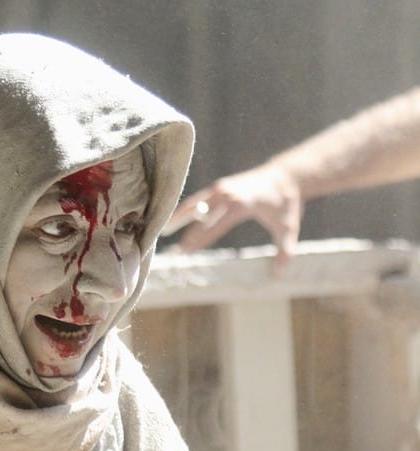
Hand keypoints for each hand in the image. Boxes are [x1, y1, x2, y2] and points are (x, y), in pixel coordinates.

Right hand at [169, 164, 303, 272]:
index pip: (213, 227)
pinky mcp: (218, 187)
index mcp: (240, 205)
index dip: (199, 241)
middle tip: (175, 254)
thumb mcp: (288, 228)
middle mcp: (226, 195)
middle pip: (200, 220)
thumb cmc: (286, 203)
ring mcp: (220, 189)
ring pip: (193, 206)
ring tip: (162, 232)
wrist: (285, 176)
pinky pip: (197, 200)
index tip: (186, 253)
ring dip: (178, 220)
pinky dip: (184, 210)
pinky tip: (173, 220)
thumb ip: (285, 251)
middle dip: (187, 237)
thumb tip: (279, 274)